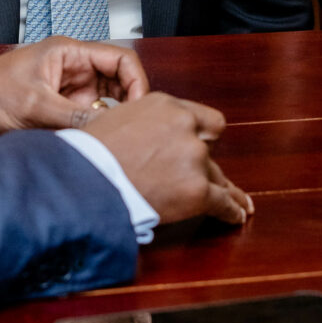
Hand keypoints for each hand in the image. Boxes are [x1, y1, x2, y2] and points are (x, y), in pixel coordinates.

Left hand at [0, 37, 150, 138]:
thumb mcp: (34, 107)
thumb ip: (73, 120)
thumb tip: (108, 133)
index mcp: (69, 53)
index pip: (122, 59)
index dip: (137, 83)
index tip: (139, 109)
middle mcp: (74, 69)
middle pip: (119, 82)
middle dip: (127, 106)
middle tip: (129, 130)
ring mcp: (69, 90)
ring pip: (107, 104)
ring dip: (110, 121)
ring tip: (110, 138)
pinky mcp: (61, 109)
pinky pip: (88, 119)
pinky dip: (94, 131)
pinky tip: (92, 144)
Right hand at [80, 93, 251, 227]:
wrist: (85, 181)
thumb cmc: (89, 154)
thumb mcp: (115, 118)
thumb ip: (142, 123)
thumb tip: (142, 138)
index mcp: (165, 105)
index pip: (202, 119)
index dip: (202, 136)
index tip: (204, 145)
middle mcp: (185, 126)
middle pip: (208, 150)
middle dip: (204, 165)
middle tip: (204, 178)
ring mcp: (194, 158)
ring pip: (217, 176)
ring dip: (221, 189)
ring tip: (236, 203)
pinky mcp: (197, 190)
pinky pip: (223, 202)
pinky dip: (230, 211)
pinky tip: (236, 216)